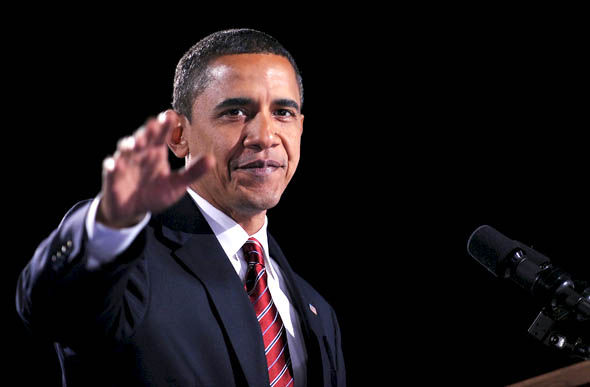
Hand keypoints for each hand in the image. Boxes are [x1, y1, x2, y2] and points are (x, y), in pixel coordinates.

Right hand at [96, 110, 212, 228]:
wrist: (132, 211)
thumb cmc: (155, 194)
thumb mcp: (176, 185)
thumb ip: (193, 173)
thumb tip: (212, 159)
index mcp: (156, 152)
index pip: (161, 135)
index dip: (165, 125)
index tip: (171, 116)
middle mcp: (140, 153)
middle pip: (143, 138)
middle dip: (146, 131)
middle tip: (153, 124)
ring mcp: (125, 164)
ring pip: (125, 150)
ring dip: (129, 145)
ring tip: (135, 143)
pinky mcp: (112, 177)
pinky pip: (110, 170)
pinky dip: (111, 166)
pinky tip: (114, 164)